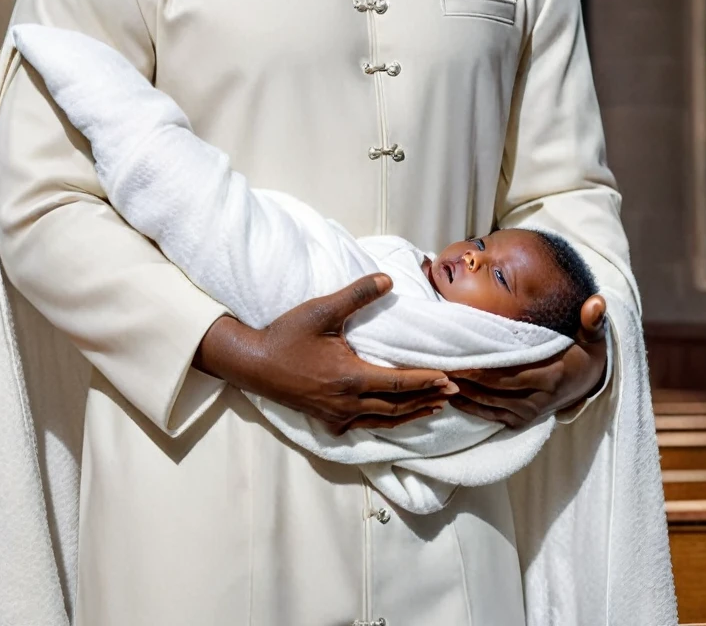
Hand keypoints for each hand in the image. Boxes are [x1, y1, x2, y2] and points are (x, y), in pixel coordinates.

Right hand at [194, 273, 458, 435]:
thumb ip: (357, 295)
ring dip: (411, 415)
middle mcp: (347, 403)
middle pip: (397, 406)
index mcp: (350, 377)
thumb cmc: (287, 334)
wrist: (253, 363)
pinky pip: (364, 426)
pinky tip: (393, 419)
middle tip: (453, 394)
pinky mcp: (327, 420)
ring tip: (434, 409)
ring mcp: (337, 415)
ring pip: (383, 421)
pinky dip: (385, 423)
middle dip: (426, 399)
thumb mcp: (322, 309)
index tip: (449, 378)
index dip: (426, 381)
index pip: (398, 382)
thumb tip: (388, 279)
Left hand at [448, 294, 607, 428]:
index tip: (453, 358)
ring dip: (461, 393)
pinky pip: (490, 416)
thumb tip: (596, 302)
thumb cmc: (584, 353)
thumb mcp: (592, 336)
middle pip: (490, 390)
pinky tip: (450, 395)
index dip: (478, 369)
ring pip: (487, 405)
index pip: (506, 374)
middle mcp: (537, 399)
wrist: (590, 383)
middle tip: (435, 364)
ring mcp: (528, 412)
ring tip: (436, 377)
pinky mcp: (521, 420)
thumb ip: (592, 320)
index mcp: (549, 376)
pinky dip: (469, 407)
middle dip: (462, 378)